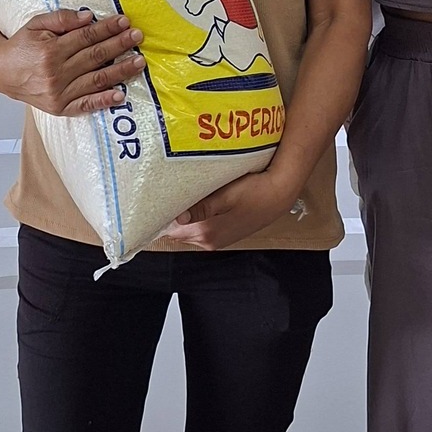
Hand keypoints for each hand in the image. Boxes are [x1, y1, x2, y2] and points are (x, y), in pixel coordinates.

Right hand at [0, 8, 143, 116]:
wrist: (0, 72)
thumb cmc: (21, 47)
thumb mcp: (36, 25)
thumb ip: (61, 19)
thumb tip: (89, 18)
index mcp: (50, 50)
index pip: (86, 37)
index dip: (107, 29)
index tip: (124, 22)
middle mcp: (56, 73)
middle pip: (95, 57)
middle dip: (119, 45)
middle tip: (138, 36)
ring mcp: (59, 93)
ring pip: (96, 80)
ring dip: (121, 71)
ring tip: (138, 61)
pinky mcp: (60, 108)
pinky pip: (86, 105)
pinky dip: (103, 100)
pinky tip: (120, 94)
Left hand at [157, 168, 301, 251]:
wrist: (280, 193)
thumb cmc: (255, 190)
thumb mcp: (227, 195)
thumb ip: (201, 207)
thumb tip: (177, 217)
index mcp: (206, 232)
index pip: (170, 230)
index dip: (160, 215)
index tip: (151, 200)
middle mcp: (209, 241)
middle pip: (176, 231)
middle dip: (168, 215)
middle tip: (160, 194)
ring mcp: (217, 240)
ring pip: (187, 230)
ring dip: (181, 217)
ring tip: (176, 195)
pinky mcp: (224, 234)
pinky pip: (199, 229)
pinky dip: (193, 218)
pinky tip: (195, 202)